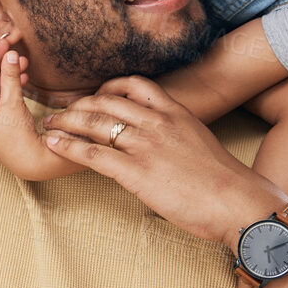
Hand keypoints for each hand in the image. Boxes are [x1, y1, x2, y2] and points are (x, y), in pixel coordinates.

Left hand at [0, 36, 78, 181]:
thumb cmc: (18, 135)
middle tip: (7, 44)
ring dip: (8, 73)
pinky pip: (1, 97)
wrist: (29, 160)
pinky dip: (11, 86)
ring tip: (21, 60)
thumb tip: (10, 55)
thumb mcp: (13, 102)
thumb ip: (10, 76)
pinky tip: (22, 75)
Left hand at [42, 76, 286, 246]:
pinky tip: (53, 145)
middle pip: (106, 101)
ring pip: (94, 123)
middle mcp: (157, 122)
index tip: (94, 94)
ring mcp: (145, 146)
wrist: (238, 202)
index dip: (107, 86)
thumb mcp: (202, 145)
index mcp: (175, 112)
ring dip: (65, 122)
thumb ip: (178, 137)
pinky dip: (67, 147)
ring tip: (49, 124)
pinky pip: (92, 154)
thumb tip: (162, 146)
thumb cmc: (225, 183)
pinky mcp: (136, 172)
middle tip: (59, 110)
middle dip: (78, 104)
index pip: (135, 84)